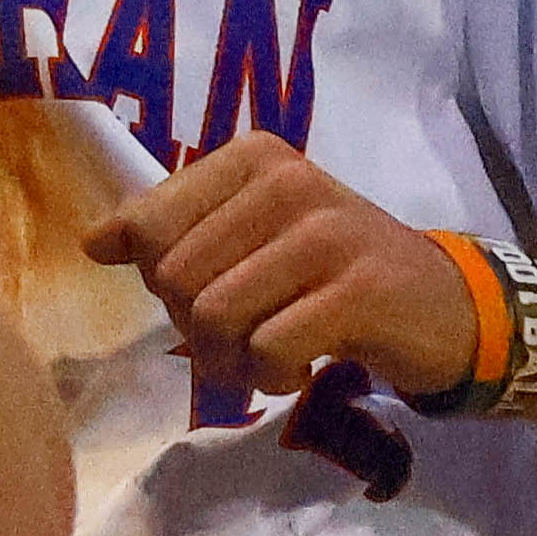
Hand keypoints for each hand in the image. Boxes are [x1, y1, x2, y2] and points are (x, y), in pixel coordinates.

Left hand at [82, 134, 478, 398]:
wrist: (444, 305)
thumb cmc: (333, 271)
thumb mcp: (251, 233)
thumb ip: (174, 229)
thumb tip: (92, 242)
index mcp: (253, 157)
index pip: (148, 226)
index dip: (162, 280)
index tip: (207, 292)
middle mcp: (288, 180)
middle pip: (176, 277)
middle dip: (195, 329)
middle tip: (240, 339)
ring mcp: (325, 233)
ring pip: (215, 316)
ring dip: (229, 362)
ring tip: (263, 362)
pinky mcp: (357, 291)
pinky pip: (267, 348)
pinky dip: (271, 377)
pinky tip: (297, 370)